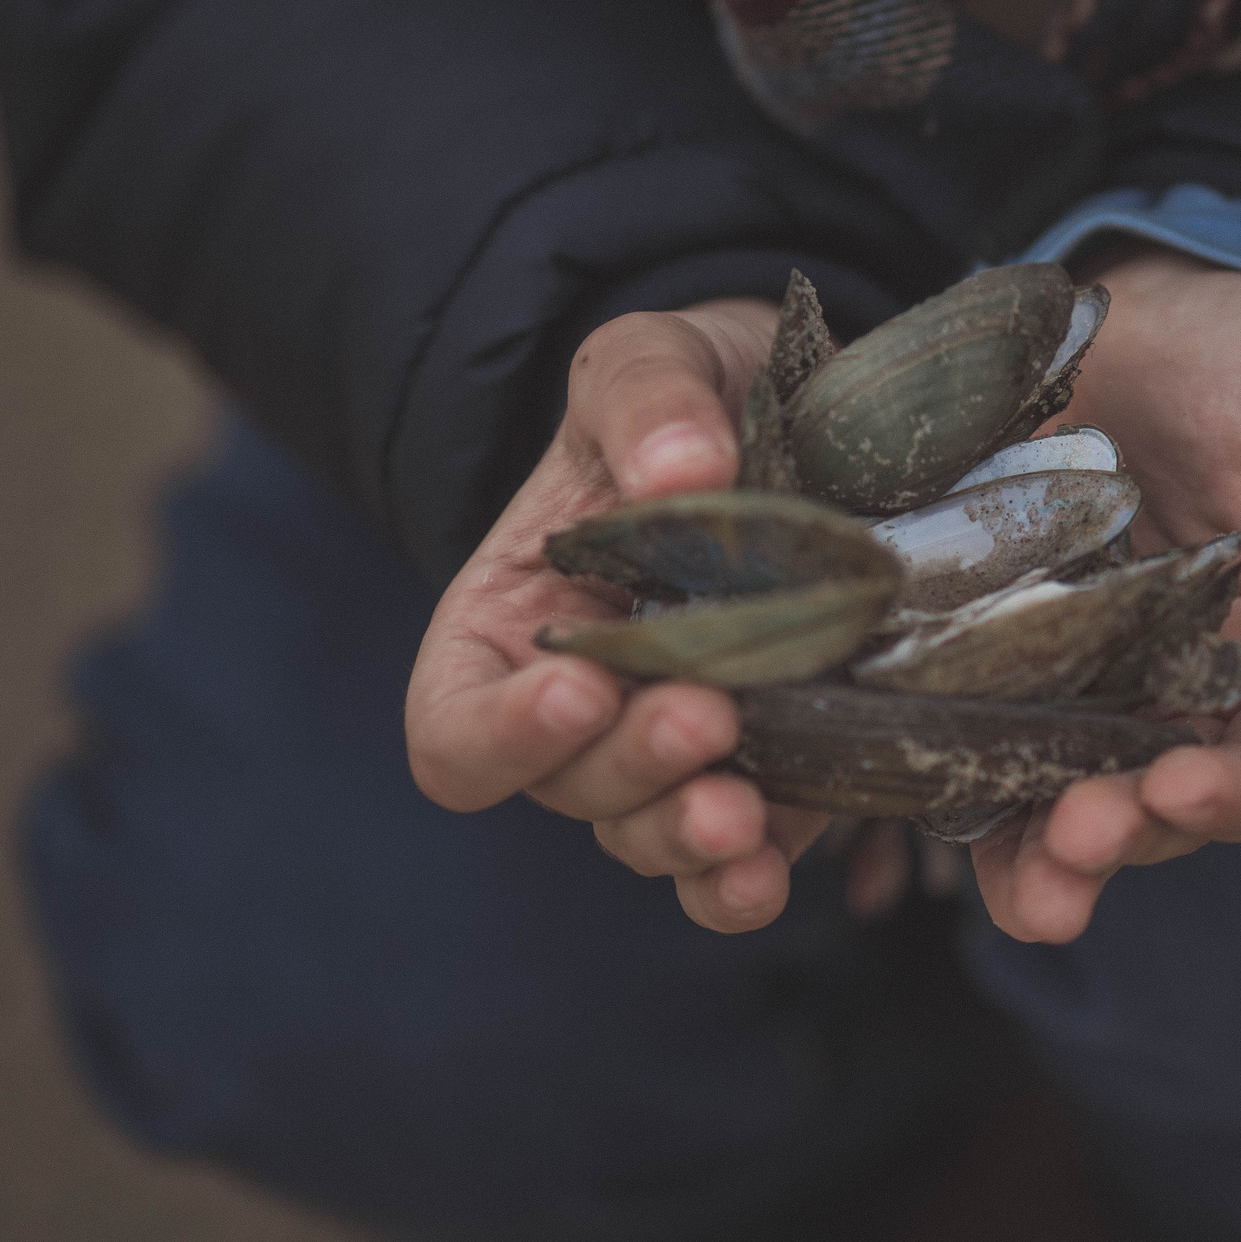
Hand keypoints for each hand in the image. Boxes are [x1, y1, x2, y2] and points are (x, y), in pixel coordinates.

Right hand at [403, 297, 837, 932]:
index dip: (502, 731)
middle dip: (632, 764)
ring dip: (687, 835)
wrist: (784, 418)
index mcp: (506, 627)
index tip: (577, 685)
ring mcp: (666, 752)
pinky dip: (742, 877)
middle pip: (567, 785)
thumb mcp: (643, 363)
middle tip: (707, 716)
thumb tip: (684, 468)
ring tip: (741, 815)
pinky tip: (772, 864)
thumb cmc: (678, 400)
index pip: (456, 727)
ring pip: (646, 834)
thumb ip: (647, 398)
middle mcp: (576, 710)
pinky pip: (730, 860)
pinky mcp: (760, 776)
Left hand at [971, 246, 1240, 943]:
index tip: (1181, 787)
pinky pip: (976, 731)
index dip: (1236, 798)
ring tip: (1016, 885)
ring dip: (1037, 856)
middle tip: (1074, 843)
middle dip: (1120, 840)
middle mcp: (1188, 702)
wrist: (1146, 308)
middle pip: (1161, 809)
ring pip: (1064, 797)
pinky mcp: (1000, 651)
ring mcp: (1088, 683)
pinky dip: (954, 781)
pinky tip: (922, 796)